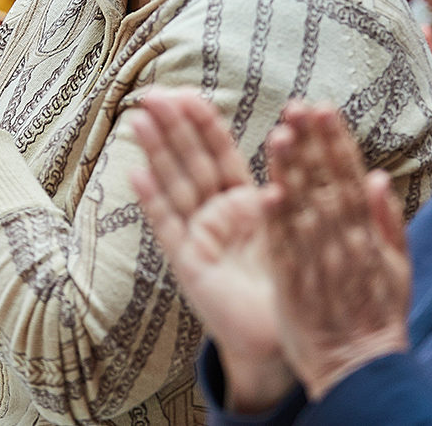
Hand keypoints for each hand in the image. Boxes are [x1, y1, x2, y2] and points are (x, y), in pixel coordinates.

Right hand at [130, 89, 292, 412]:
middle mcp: (216, 215)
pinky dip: (152, 201)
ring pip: (175, 185)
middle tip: (151, 93)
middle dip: (171, 126)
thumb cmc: (290, 284)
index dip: (202, 122)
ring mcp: (198, 237)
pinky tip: (136, 173)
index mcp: (244, 202)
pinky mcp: (189, 265)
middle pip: (190, 162)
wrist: (283, 339)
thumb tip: (293, 139)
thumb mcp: (295, 227)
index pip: (219, 153)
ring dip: (155, 152)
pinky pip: (168, 228)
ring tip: (137, 119)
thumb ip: (291, 187)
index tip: (185, 92)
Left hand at [261, 104, 411, 399]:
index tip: (323, 108)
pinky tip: (267, 192)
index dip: (335, 142)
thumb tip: (376, 176)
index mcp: (368, 234)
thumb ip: (387, 220)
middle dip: (312, 144)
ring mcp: (319, 263)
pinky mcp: (295, 285)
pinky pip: (285, 249)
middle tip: (297, 106)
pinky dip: (278, 222)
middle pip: (325, 185)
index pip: (349, 178)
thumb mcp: (398, 267)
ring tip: (279, 135)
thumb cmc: (379, 315)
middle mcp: (344, 242)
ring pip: (303, 210)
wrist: (361, 369)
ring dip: (291, 172)